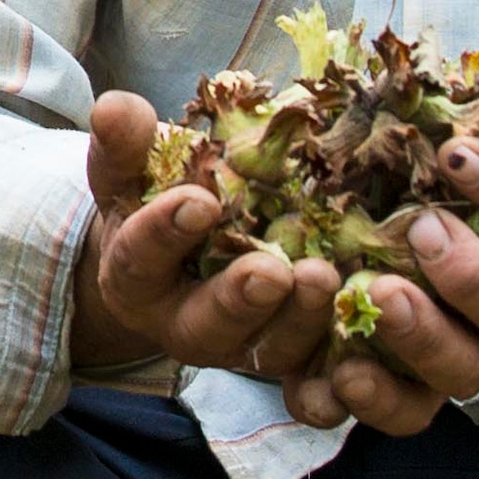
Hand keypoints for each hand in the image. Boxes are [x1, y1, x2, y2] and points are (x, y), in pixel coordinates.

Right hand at [70, 92, 363, 382]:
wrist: (187, 259)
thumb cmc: (159, 204)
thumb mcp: (134, 174)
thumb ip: (125, 145)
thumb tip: (115, 107)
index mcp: (136, 278)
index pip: (140, 257)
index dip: (164, 232)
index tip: (199, 202)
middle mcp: (185, 323)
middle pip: (207, 322)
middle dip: (239, 298)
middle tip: (271, 270)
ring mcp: (241, 347)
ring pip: (268, 349)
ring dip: (299, 319)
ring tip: (324, 277)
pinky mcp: (289, 359)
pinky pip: (314, 372)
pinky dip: (338, 357)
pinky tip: (363, 326)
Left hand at [276, 139, 478, 434]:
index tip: (458, 152)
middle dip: (470, 275)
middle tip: (421, 230)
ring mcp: (475, 357)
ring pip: (462, 371)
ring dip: (420, 336)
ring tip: (375, 292)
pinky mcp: (421, 392)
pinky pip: (405, 414)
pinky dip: (372, 399)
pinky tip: (339, 368)